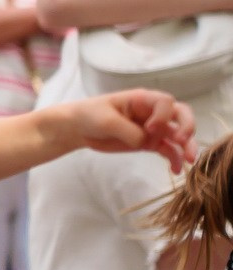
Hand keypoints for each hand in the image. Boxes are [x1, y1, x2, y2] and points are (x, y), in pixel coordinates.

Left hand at [73, 91, 197, 172]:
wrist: (78, 128)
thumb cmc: (90, 115)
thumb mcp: (106, 121)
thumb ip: (129, 131)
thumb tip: (146, 143)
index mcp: (142, 99)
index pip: (166, 102)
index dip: (163, 115)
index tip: (149, 128)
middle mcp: (152, 112)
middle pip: (181, 114)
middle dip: (187, 126)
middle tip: (182, 140)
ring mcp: (152, 128)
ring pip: (178, 134)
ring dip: (187, 146)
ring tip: (189, 160)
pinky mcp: (149, 143)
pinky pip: (168, 150)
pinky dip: (174, 159)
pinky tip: (176, 170)